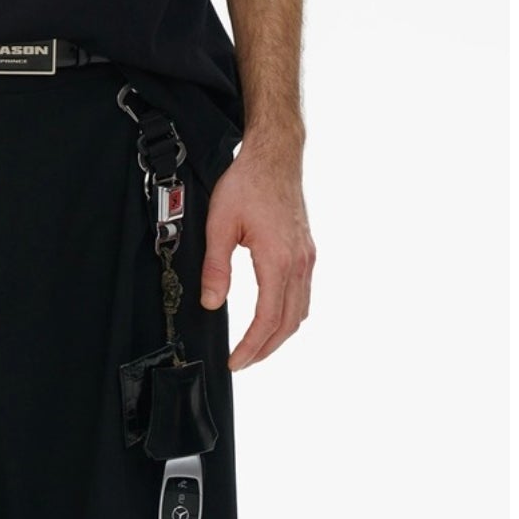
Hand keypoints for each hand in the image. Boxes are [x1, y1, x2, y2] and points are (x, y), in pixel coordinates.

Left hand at [198, 147, 315, 368]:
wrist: (274, 157)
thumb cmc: (247, 183)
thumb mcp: (220, 223)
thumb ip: (216, 267)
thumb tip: (211, 302)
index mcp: (278, 260)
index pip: (268, 320)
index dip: (251, 346)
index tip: (235, 361)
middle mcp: (299, 264)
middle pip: (288, 323)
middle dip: (266, 349)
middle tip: (243, 362)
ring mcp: (307, 257)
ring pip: (300, 312)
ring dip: (279, 334)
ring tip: (256, 346)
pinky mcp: (307, 250)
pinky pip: (303, 294)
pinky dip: (289, 314)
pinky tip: (274, 316)